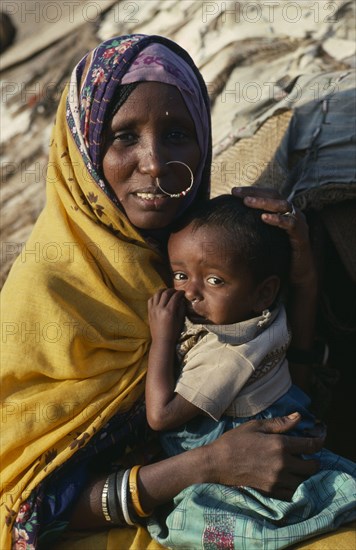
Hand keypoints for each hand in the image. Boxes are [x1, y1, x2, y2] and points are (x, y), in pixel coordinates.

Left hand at [148, 288, 184, 342]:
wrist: (161, 341)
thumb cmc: (173, 332)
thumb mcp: (180, 320)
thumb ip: (181, 309)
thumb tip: (181, 300)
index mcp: (169, 311)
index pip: (175, 297)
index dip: (180, 293)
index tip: (183, 292)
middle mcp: (160, 308)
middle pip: (165, 293)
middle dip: (172, 290)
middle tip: (176, 291)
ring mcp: (153, 309)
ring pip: (156, 294)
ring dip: (163, 291)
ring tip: (167, 292)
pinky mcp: (149, 312)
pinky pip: (150, 300)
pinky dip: (155, 296)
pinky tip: (159, 298)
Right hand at [207, 412, 323, 499]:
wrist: (217, 463)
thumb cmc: (235, 440)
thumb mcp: (256, 426)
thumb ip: (280, 423)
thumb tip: (299, 417)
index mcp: (280, 445)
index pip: (310, 445)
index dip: (318, 441)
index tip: (319, 440)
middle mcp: (282, 464)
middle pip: (311, 466)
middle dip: (313, 460)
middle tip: (306, 455)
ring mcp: (277, 480)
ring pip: (303, 481)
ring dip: (303, 474)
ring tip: (296, 466)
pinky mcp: (271, 491)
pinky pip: (292, 493)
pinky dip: (294, 486)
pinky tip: (287, 478)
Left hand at [232, 187, 316, 287]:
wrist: (297, 273)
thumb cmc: (278, 254)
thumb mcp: (264, 237)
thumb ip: (254, 226)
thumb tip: (231, 221)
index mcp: (284, 211)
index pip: (268, 194)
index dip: (251, 190)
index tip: (233, 191)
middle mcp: (292, 213)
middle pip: (274, 195)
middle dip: (254, 193)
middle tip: (236, 193)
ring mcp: (299, 223)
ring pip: (283, 205)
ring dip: (264, 202)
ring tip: (247, 202)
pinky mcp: (301, 236)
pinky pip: (290, 223)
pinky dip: (277, 219)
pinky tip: (264, 218)